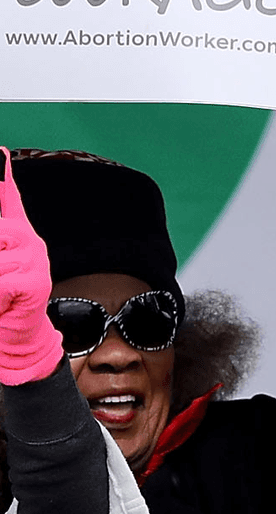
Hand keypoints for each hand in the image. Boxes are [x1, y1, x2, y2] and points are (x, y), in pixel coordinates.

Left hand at [0, 148, 63, 385]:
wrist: (16, 338)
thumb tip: (2, 235)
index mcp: (15, 233)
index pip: (6, 198)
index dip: (2, 176)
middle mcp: (28, 240)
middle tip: (0, 279)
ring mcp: (34, 260)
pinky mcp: (35, 282)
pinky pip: (1, 282)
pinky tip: (2, 302)